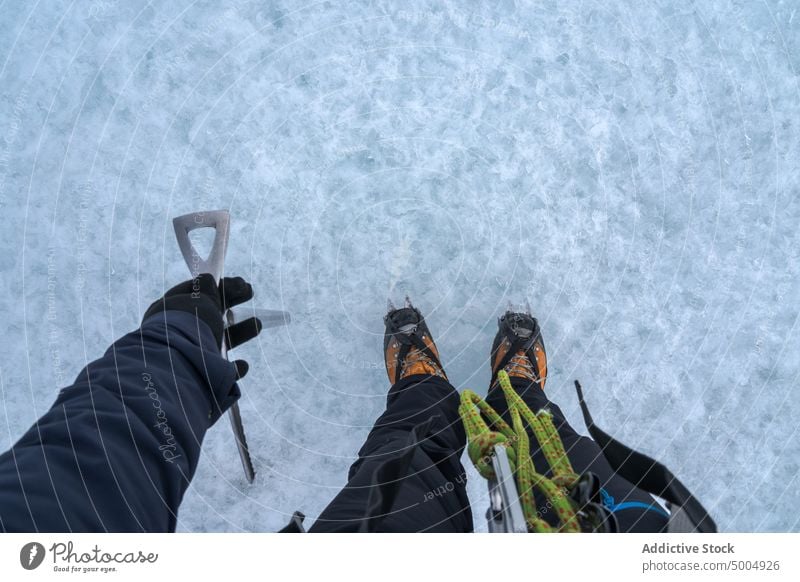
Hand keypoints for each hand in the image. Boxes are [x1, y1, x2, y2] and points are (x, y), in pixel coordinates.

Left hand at [143, 273, 261, 377]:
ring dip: (239, 333)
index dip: (217, 286)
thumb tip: (207, 279)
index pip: (194, 293)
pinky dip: (233, 368)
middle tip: (250, 293)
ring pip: (216, 343)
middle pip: (209, 317)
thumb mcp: (202, 300)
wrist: (180, 367)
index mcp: (170, 311)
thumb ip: (208, 291)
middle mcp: (176, 333)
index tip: (238, 283)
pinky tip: (242, 364)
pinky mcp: (198, 379)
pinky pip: (219, 372)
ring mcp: (187, 356)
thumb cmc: (189, 327)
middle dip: (231, 306)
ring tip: (257, 324)